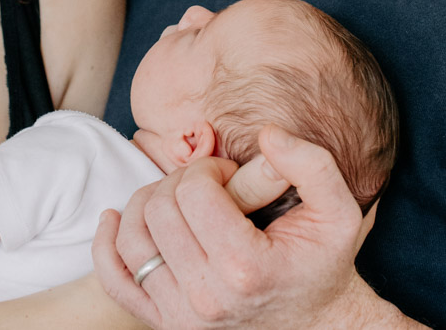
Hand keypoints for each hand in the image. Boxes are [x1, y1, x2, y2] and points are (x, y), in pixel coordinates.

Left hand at [92, 125, 384, 328]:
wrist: (317, 325)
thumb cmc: (323, 263)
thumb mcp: (338, 212)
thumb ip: (311, 165)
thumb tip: (267, 134)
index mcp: (245, 268)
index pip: (193, 191)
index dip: (210, 169)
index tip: (229, 176)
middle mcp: (206, 297)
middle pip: (158, 208)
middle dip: (181, 182)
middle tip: (209, 187)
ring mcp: (180, 315)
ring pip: (132, 236)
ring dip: (148, 203)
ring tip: (180, 202)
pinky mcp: (164, 322)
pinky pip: (115, 278)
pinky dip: (107, 243)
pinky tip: (114, 217)